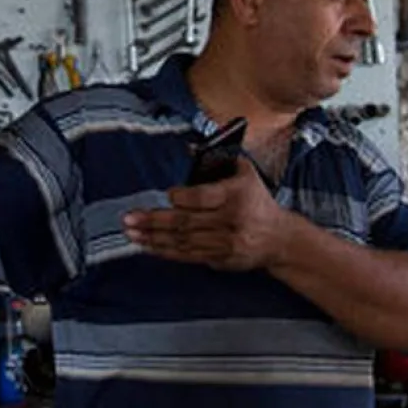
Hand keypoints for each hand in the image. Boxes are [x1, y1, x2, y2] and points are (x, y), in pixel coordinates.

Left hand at [122, 159, 291, 271]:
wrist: (278, 238)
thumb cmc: (257, 199)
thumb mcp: (245, 172)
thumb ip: (220, 159)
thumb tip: (187, 148)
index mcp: (237, 195)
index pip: (204, 197)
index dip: (183, 198)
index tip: (168, 195)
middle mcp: (230, 221)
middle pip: (186, 222)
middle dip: (154, 220)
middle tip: (129, 218)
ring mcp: (224, 243)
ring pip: (183, 241)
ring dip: (153, 237)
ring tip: (131, 232)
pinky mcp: (220, 259)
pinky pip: (187, 256)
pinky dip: (165, 251)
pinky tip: (147, 246)